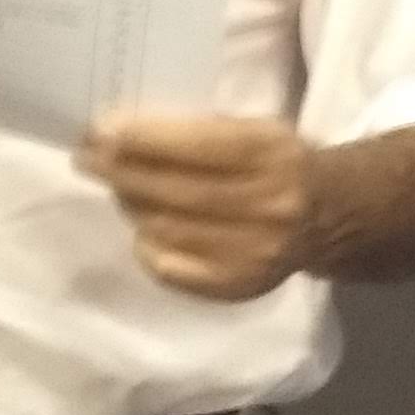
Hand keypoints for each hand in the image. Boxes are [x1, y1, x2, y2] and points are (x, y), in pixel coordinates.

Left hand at [80, 112, 322, 302]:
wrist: (326, 216)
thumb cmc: (276, 163)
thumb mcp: (254, 130)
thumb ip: (199, 131)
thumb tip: (118, 132)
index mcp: (274, 155)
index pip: (197, 145)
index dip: (143, 138)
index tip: (99, 129)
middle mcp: (270, 206)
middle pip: (174, 190)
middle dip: (120, 171)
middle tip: (87, 158)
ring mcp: (255, 252)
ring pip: (165, 228)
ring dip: (130, 205)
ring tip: (118, 188)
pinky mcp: (239, 285)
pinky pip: (169, 267)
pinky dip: (146, 245)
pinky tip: (144, 228)